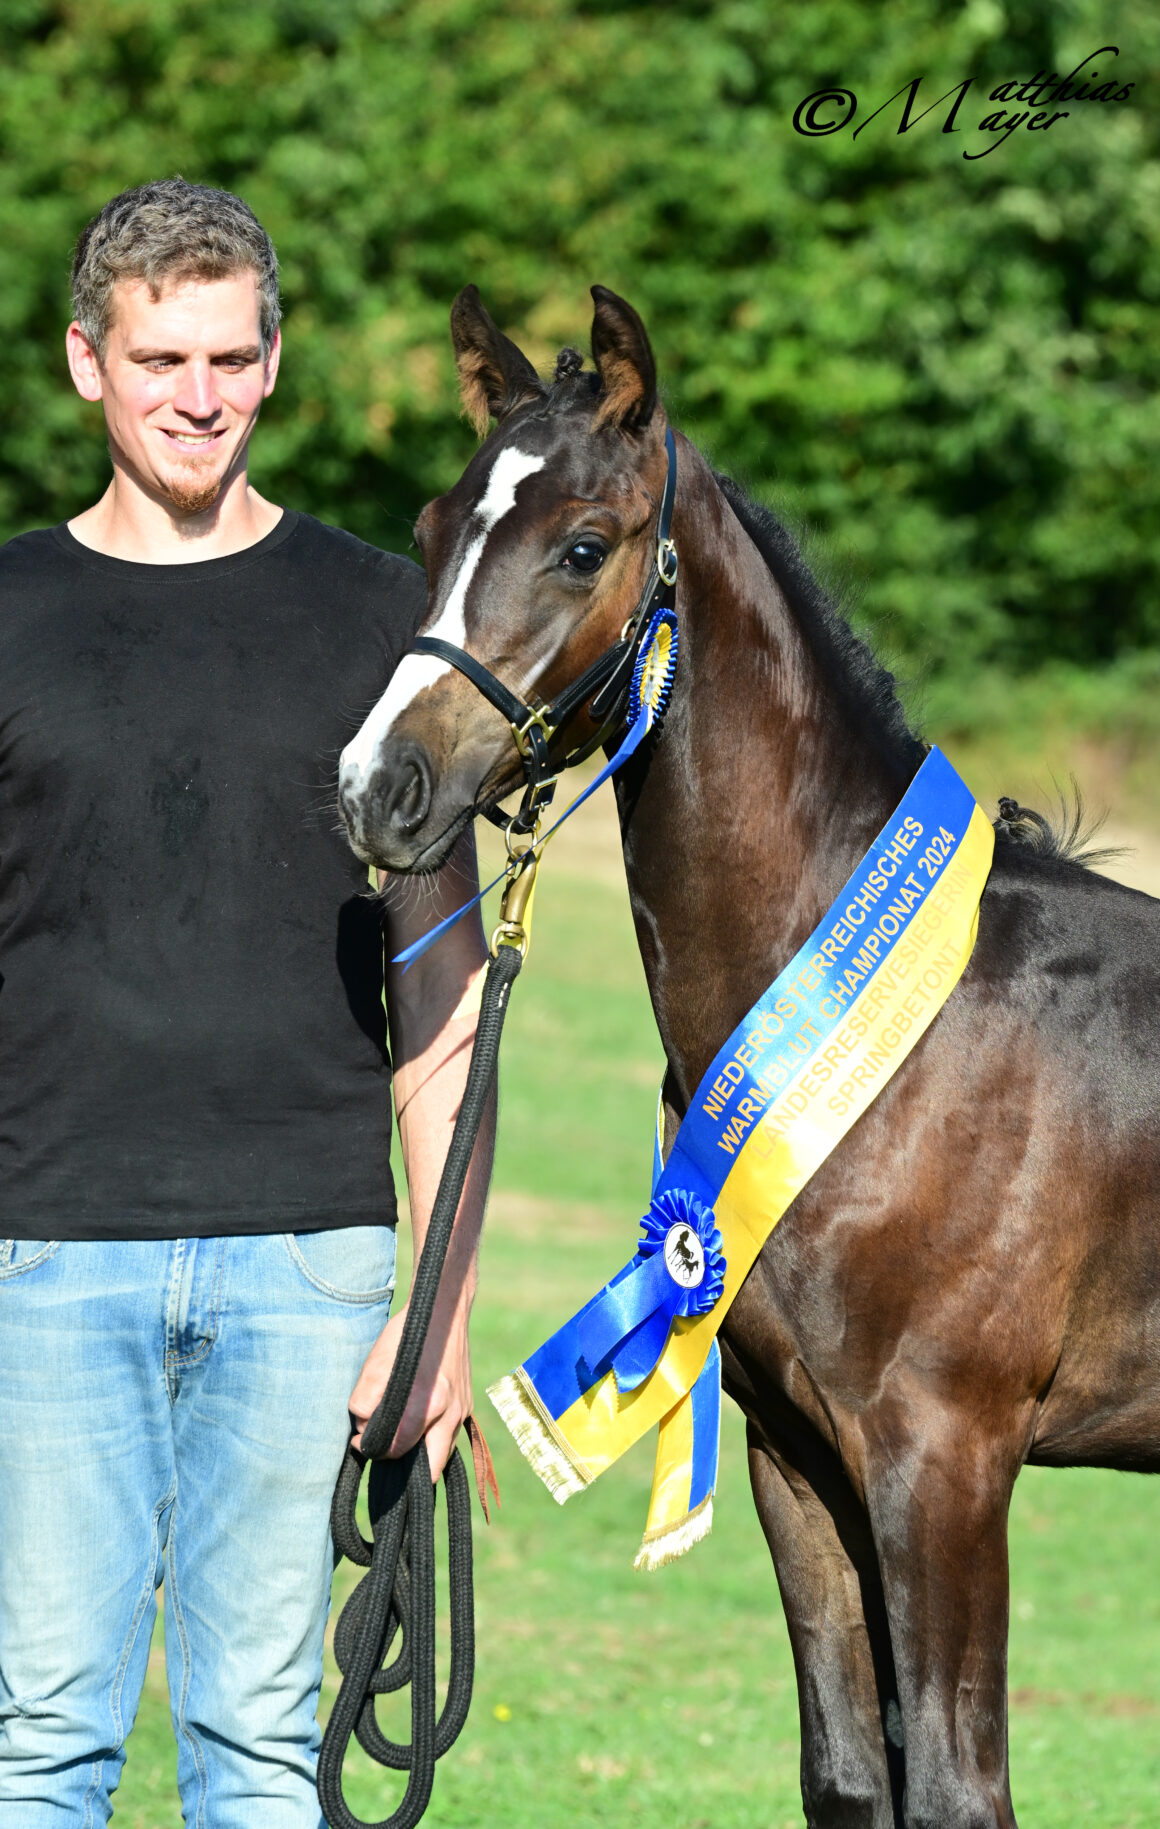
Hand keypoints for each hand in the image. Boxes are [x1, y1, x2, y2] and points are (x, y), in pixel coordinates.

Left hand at [348, 1290, 472, 1480]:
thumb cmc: (409, 1334)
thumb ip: (365, 1400)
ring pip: (443, 1456)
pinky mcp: (467, 1406)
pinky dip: (434, 1443)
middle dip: (403, 1467)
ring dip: (421, 1456)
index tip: (360, 1441)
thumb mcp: (377, 1362)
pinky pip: (451, 1439)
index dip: (373, 1449)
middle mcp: (451, 1413)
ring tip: (398, 1440)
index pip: (397, 1448)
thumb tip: (363, 1427)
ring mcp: (463, 1411)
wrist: (444, 1310)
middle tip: (383, 1448)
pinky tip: (417, 1432)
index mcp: (428, 1403)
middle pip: (430, 1469)